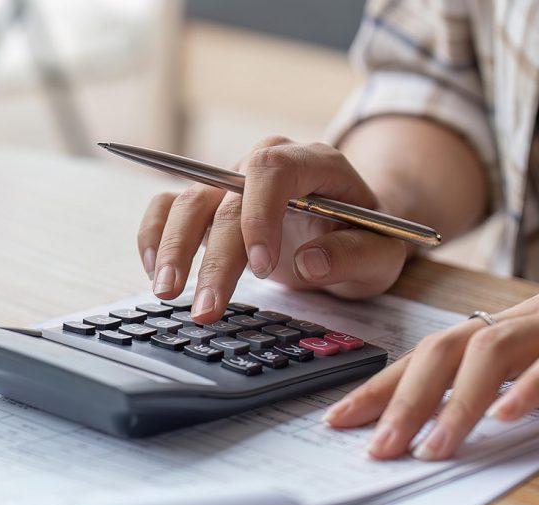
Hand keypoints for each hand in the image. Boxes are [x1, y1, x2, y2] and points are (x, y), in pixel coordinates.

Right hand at [136, 137, 407, 323]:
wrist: (352, 229)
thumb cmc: (366, 238)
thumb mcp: (382, 254)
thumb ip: (355, 255)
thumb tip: (310, 261)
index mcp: (314, 162)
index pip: (273, 171)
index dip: (260, 215)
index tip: (260, 268)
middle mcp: (266, 162)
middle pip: (226, 196)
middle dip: (214, 257)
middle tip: (207, 308)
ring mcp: (232, 179)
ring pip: (189, 200)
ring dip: (174, 248)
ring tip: (167, 293)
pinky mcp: (209, 200)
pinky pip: (168, 206)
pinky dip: (155, 236)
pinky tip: (157, 273)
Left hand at [324, 232, 538, 460]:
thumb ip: (519, 375)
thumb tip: (474, 413)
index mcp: (509, 326)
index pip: (430, 354)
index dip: (383, 386)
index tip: (343, 418)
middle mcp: (526, 320)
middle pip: (445, 350)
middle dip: (400, 400)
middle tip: (372, 445)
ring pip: (493, 352)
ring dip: (456, 403)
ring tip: (432, 446)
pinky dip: (533, 386)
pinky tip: (509, 414)